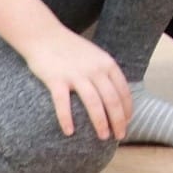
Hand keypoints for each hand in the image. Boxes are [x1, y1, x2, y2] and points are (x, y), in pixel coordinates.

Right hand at [19, 23, 131, 139]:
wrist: (44, 35)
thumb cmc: (70, 48)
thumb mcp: (95, 56)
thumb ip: (105, 71)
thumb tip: (115, 92)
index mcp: (107, 64)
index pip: (123, 90)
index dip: (127, 108)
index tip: (128, 122)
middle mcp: (95, 69)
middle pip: (112, 99)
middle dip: (118, 120)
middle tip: (120, 136)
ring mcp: (76, 75)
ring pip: (94, 103)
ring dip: (100, 122)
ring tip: (103, 137)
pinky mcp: (56, 80)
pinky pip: (63, 103)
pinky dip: (67, 119)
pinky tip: (70, 132)